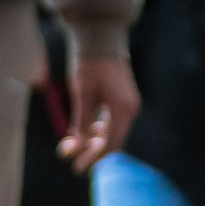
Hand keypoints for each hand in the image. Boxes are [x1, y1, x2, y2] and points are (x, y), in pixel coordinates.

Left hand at [59, 53, 137, 172]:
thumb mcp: (82, 95)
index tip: (76, 169)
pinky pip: (114, 121)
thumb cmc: (90, 63)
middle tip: (75, 163)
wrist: (100, 37)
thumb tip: (74, 150)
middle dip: (93, 153)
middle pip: (113, 140)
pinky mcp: (123, 98)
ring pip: (113, 132)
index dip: (92, 159)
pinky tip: (87, 132)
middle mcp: (130, 108)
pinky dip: (101, 129)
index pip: (109, 144)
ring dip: (96, 142)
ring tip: (78, 147)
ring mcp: (129, 103)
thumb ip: (80, 124)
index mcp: (122, 108)